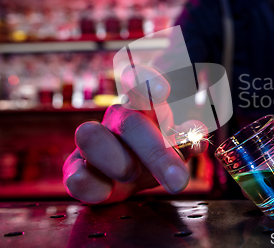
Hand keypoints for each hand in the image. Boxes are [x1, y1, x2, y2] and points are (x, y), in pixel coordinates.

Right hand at [63, 65, 207, 203]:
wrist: (125, 178)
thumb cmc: (153, 154)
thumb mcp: (175, 147)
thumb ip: (187, 142)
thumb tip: (199, 142)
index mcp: (143, 106)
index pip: (141, 83)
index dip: (149, 81)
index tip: (163, 91)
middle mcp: (116, 119)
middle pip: (129, 122)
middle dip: (156, 153)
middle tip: (178, 179)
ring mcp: (92, 140)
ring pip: (91, 136)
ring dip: (118, 162)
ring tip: (133, 176)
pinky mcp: (74, 167)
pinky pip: (76, 175)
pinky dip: (92, 186)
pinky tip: (106, 191)